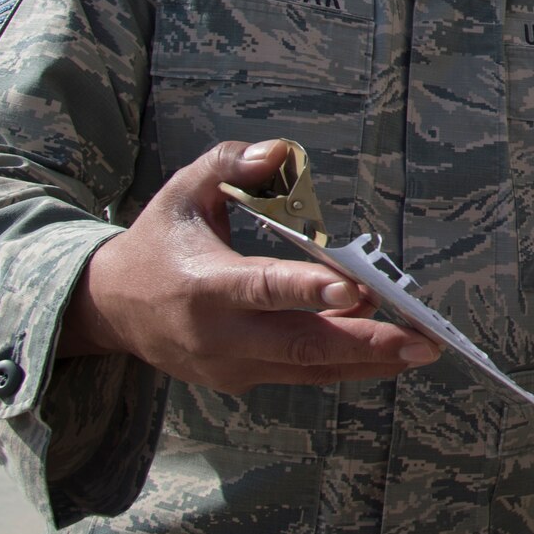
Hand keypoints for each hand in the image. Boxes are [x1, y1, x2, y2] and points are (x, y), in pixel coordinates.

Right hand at [59, 139, 440, 391]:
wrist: (111, 308)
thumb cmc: (162, 240)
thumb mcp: (184, 190)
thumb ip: (231, 164)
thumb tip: (282, 153)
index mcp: (204, 285)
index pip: (264, 289)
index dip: (310, 291)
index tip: (356, 290)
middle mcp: (219, 335)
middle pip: (301, 345)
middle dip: (366, 343)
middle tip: (421, 341)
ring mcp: (230, 366)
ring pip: (309, 369)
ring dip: (369, 360)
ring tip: (423, 349)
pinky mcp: (241, 380)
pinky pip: (301, 374)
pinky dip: (345, 364)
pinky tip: (389, 353)